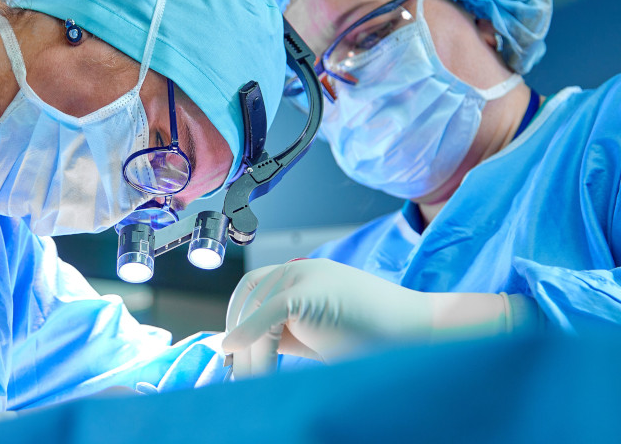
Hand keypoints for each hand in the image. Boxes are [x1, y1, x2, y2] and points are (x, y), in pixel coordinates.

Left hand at [223, 259, 512, 378]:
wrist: (420, 331)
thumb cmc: (374, 337)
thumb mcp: (316, 332)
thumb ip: (282, 332)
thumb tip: (241, 349)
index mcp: (303, 274)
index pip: (253, 287)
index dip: (237, 316)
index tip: (231, 351)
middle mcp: (301, 269)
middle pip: (249, 299)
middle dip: (238, 336)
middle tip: (235, 373)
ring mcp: (306, 277)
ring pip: (256, 312)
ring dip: (249, 352)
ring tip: (251, 383)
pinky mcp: (309, 291)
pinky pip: (268, 315)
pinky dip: (249, 336)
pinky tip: (239, 356)